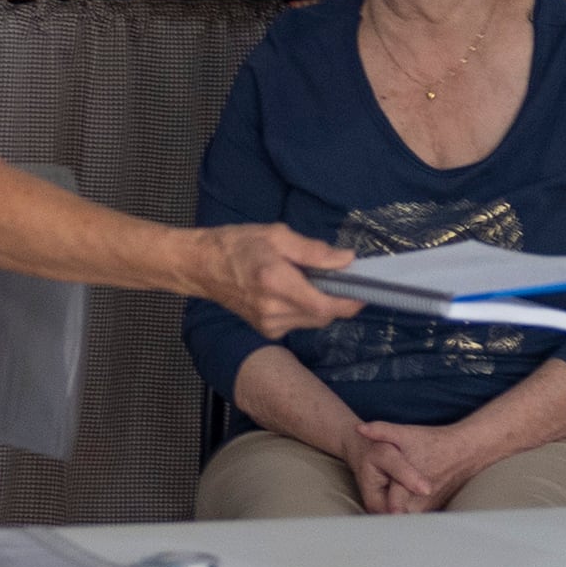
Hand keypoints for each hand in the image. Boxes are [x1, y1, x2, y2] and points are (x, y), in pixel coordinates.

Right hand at [196, 225, 355, 338]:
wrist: (201, 267)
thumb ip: (314, 251)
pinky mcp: (266, 331)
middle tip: (339, 277)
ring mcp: (268, 325)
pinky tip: (295, 291)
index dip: (350, 301)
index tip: (365, 290)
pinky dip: (306, 309)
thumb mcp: (277, 235)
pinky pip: (299, 323)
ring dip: (321, 304)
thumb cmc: (237, 244)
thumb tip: (347, 259)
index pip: (324, 306)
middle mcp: (272, 310)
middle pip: (323, 316)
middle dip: (337, 300)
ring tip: (310, 280)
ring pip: (313, 321)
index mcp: (275, 282)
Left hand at [352, 416, 494, 517]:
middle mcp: (420, 500)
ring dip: (394, 517)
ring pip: (406, 519)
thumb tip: (359, 429)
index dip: (379, 513)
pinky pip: (416, 517)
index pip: (391, 506)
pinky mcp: (434, 509)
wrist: (464, 450)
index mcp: (409, 484)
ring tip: (382, 515)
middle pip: (394, 516)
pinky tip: (398, 509)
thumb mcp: (405, 433)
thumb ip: (381, 431)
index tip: (373, 518)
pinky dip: (407, 515)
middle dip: (382, 516)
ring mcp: (428, 506)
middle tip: (371, 517)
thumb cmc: (433, 442)